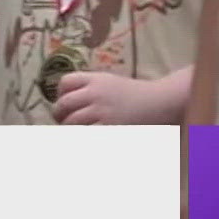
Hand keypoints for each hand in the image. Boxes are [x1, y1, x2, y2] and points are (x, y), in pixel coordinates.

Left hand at [53, 71, 175, 125]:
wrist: (159, 102)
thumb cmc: (133, 94)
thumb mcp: (109, 82)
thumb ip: (88, 87)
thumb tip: (65, 102)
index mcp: (95, 79)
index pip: (65, 82)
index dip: (60, 93)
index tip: (65, 104)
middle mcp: (95, 94)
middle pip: (64, 104)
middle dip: (59, 115)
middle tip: (62, 122)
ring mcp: (102, 112)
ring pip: (72, 123)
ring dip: (68, 129)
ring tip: (71, 132)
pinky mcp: (110, 128)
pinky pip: (87, 135)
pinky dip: (82, 137)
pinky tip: (84, 138)